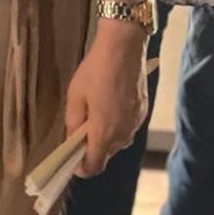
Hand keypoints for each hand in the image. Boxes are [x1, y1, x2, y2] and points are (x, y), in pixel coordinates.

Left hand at [64, 20, 147, 176]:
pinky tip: (109, 104)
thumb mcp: (75, 95)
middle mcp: (123, 134)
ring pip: (118, 142)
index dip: (81, 168)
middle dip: (92, 148)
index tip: (71, 158)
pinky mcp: (143, 112)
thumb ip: (72, 122)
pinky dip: (117, 124)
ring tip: (94, 112)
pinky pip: (127, 128)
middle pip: (106, 154)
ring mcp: (136, 124)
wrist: (123, 47)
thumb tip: (73, 140)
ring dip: (105, 136)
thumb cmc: (95, 70)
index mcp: (104, 133)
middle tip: (79, 129)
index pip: (94, 167)